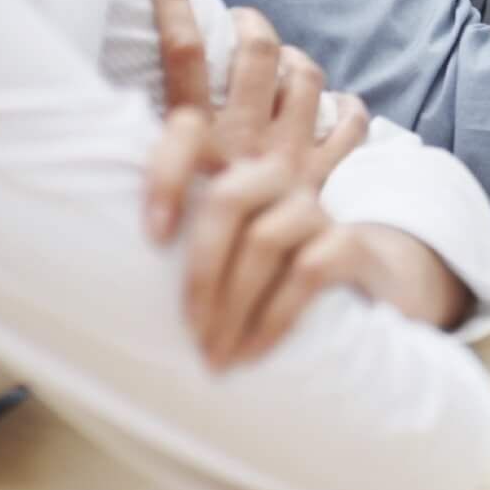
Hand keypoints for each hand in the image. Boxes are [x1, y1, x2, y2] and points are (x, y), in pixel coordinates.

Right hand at [143, 0, 367, 241]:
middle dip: (254, 28)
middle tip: (244, 21)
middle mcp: (249, 143)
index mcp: (203, 144)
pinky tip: (342, 111)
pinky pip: (352, 130)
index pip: (183, 58)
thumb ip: (163, 160)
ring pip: (306, 79)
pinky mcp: (325, 183)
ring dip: (300, 65)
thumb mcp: (168, 206)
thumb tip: (148, 118)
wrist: (250, 323)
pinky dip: (351, 114)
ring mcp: (293, 159)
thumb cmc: (196, 264)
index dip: (173, 8)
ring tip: (287, 64)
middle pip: (258, 55)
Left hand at [179, 153, 459, 367]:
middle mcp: (276, 178)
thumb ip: (183, 241)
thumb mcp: (224, 255)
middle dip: (201, 270)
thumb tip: (116, 275)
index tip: (152, 236)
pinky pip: (308, 272)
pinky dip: (273, 317)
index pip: (190, 134)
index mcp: (231, 174)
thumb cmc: (274, 278)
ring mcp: (316, 209)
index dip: (166, 173)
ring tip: (216, 356)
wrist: (373, 286)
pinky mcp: (352, 242)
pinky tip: (254, 352)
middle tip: (188, 333)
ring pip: (264, 239)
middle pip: (229, 196)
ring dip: (232, 306)